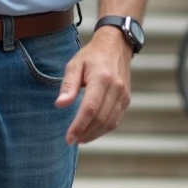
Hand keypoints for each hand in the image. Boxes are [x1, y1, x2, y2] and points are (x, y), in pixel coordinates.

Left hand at [54, 28, 132, 144]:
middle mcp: (116, 88)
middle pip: (100, 118)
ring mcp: (123, 95)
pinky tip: (92, 132)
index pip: (90, 109)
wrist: (116, 46)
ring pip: (110, 122)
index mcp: (101, 78)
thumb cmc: (91, 56)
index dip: (79, 126)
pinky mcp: (126, 99)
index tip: (68, 138)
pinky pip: (116, 120)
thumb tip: (60, 105)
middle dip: (85, 133)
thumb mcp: (74, 65)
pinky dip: (103, 129)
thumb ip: (68, 85)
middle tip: (71, 140)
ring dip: (94, 134)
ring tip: (80, 139)